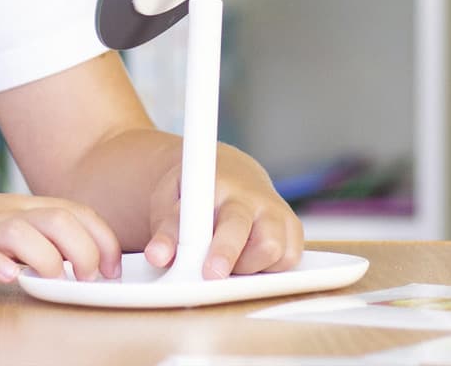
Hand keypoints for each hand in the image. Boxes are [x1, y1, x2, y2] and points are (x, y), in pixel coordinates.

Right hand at [0, 193, 121, 295]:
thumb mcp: (5, 230)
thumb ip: (41, 239)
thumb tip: (87, 264)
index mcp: (24, 209)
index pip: (77, 212)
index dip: (103, 239)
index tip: (112, 271)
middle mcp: (6, 214)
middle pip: (58, 218)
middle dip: (84, 250)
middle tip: (88, 281)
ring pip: (22, 231)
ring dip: (47, 258)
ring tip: (54, 281)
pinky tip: (8, 277)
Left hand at [143, 145, 303, 278]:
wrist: (230, 174)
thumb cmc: (196, 192)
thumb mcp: (170, 199)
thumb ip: (165, 228)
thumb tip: (158, 257)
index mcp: (220, 185)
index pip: (220, 217)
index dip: (218, 247)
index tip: (209, 271)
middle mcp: (254, 198)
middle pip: (260, 239)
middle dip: (238, 261)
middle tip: (213, 275)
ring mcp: (276, 211)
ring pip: (276, 251)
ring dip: (250, 266)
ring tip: (229, 261)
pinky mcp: (292, 227)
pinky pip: (289, 258)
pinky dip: (270, 267)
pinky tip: (250, 259)